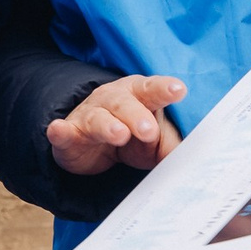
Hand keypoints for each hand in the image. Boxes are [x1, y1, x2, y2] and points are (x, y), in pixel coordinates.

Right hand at [47, 75, 186, 174]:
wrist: (93, 146)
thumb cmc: (133, 138)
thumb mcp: (155, 143)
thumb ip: (171, 147)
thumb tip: (192, 161)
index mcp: (139, 95)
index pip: (152, 90)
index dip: (164, 89)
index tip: (178, 90)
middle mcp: (112, 101)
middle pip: (124, 103)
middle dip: (137, 116)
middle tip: (149, 131)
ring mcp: (89, 116)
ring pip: (98, 118)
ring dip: (108, 125)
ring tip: (119, 135)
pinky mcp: (69, 135)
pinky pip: (62, 131)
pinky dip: (60, 131)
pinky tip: (58, 130)